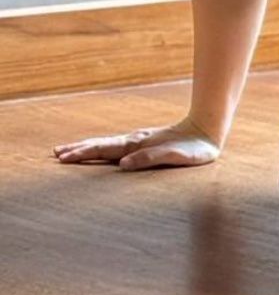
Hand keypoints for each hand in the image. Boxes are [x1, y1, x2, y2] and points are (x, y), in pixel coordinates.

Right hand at [53, 115, 220, 169]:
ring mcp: (138, 141)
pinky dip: (102, 148)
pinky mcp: (144, 143)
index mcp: (138, 145)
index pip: (105, 149)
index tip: (64, 158)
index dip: (84, 153)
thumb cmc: (195, 148)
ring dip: (87, 147)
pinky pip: (117, 146)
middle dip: (78, 149)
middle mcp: (135, 140)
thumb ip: (152, 159)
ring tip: (68, 151)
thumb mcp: (177, 156)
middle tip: (55, 154)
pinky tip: (99, 151)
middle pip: (101, 145)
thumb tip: (123, 165)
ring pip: (107, 144)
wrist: (208, 129)